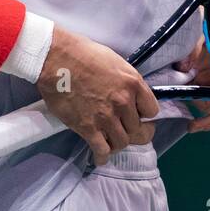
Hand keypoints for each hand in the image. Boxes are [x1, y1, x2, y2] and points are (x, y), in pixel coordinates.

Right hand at [37, 27, 159, 164]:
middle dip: (131, 131)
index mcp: (133, 83)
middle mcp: (123, 103)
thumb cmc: (83, 54)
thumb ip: (126, 82)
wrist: (56, 58)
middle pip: (138, 129)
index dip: (145, 115)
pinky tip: (100, 156)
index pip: (152, 111)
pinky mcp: (88, 128)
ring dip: (117, 143)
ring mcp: (106, 117)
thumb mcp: (115, 62)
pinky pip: (102, 150)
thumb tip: (129, 96)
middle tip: (124, 130)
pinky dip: (103, 156)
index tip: (138, 116)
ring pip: (122, 142)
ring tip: (110, 141)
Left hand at [173, 0, 209, 134]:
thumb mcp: (209, 23)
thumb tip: (186, 67)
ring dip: (196, 102)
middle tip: (192, 127)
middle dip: (208, 116)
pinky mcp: (201, 64)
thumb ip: (197, 45)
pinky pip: (195, 83)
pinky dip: (188, 89)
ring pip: (206, 94)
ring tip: (183, 109)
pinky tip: (178, 90)